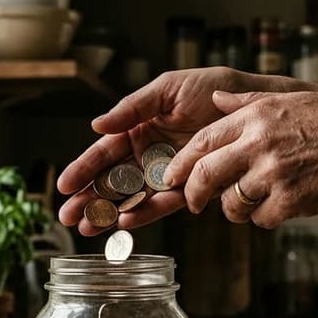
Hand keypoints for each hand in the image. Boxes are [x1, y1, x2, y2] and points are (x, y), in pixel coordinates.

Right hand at [57, 67, 291, 234]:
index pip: (104, 153)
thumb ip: (133, 108)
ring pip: (131, 197)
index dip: (83, 169)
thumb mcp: (167, 90)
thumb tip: (97, 125)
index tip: (63, 185)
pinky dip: (143, 213)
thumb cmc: (211, 89)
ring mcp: (167, 173)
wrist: (253, 105)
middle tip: (66, 216)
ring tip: (87, 228)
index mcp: (138, 129)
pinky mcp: (188, 188)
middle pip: (112, 180)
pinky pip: (162, 204)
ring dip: (108, 213)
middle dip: (88, 198)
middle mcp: (149, 154)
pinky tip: (124, 221)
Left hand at [167, 90, 317, 228]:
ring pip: (231, 203)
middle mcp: (259, 143)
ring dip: (233, 209)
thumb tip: (216, 101)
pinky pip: (260, 219)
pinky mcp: (290, 201)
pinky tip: (281, 206)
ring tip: (249, 203)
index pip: (202, 141)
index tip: (174, 176)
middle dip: (192, 194)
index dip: (182, 163)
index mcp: (256, 117)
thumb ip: (247, 102)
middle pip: (205, 174)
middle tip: (193, 203)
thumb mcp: (290, 100)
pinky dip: (264, 218)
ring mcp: (274, 174)